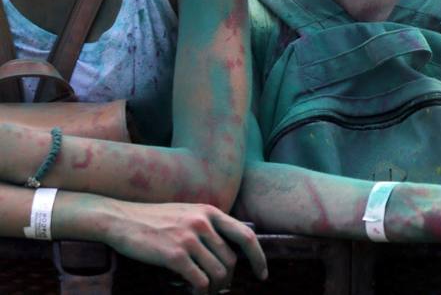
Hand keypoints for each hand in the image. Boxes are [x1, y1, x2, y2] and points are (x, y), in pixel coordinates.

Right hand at [100, 202, 266, 292]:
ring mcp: (189, 239)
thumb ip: (207, 225)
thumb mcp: (187, 213)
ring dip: (215, 288)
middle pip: (231, 260)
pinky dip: (201, 293)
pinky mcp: (174, 255)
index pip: (246, 236)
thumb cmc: (153, 219)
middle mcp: (203, 223)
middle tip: (219, 289)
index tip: (262, 273)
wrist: (120, 218)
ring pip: (218, 273)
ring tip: (207, 292)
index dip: (259, 257)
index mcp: (210, 212)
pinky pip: (199, 281)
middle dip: (229, 280)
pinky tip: (195, 294)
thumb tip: (226, 249)